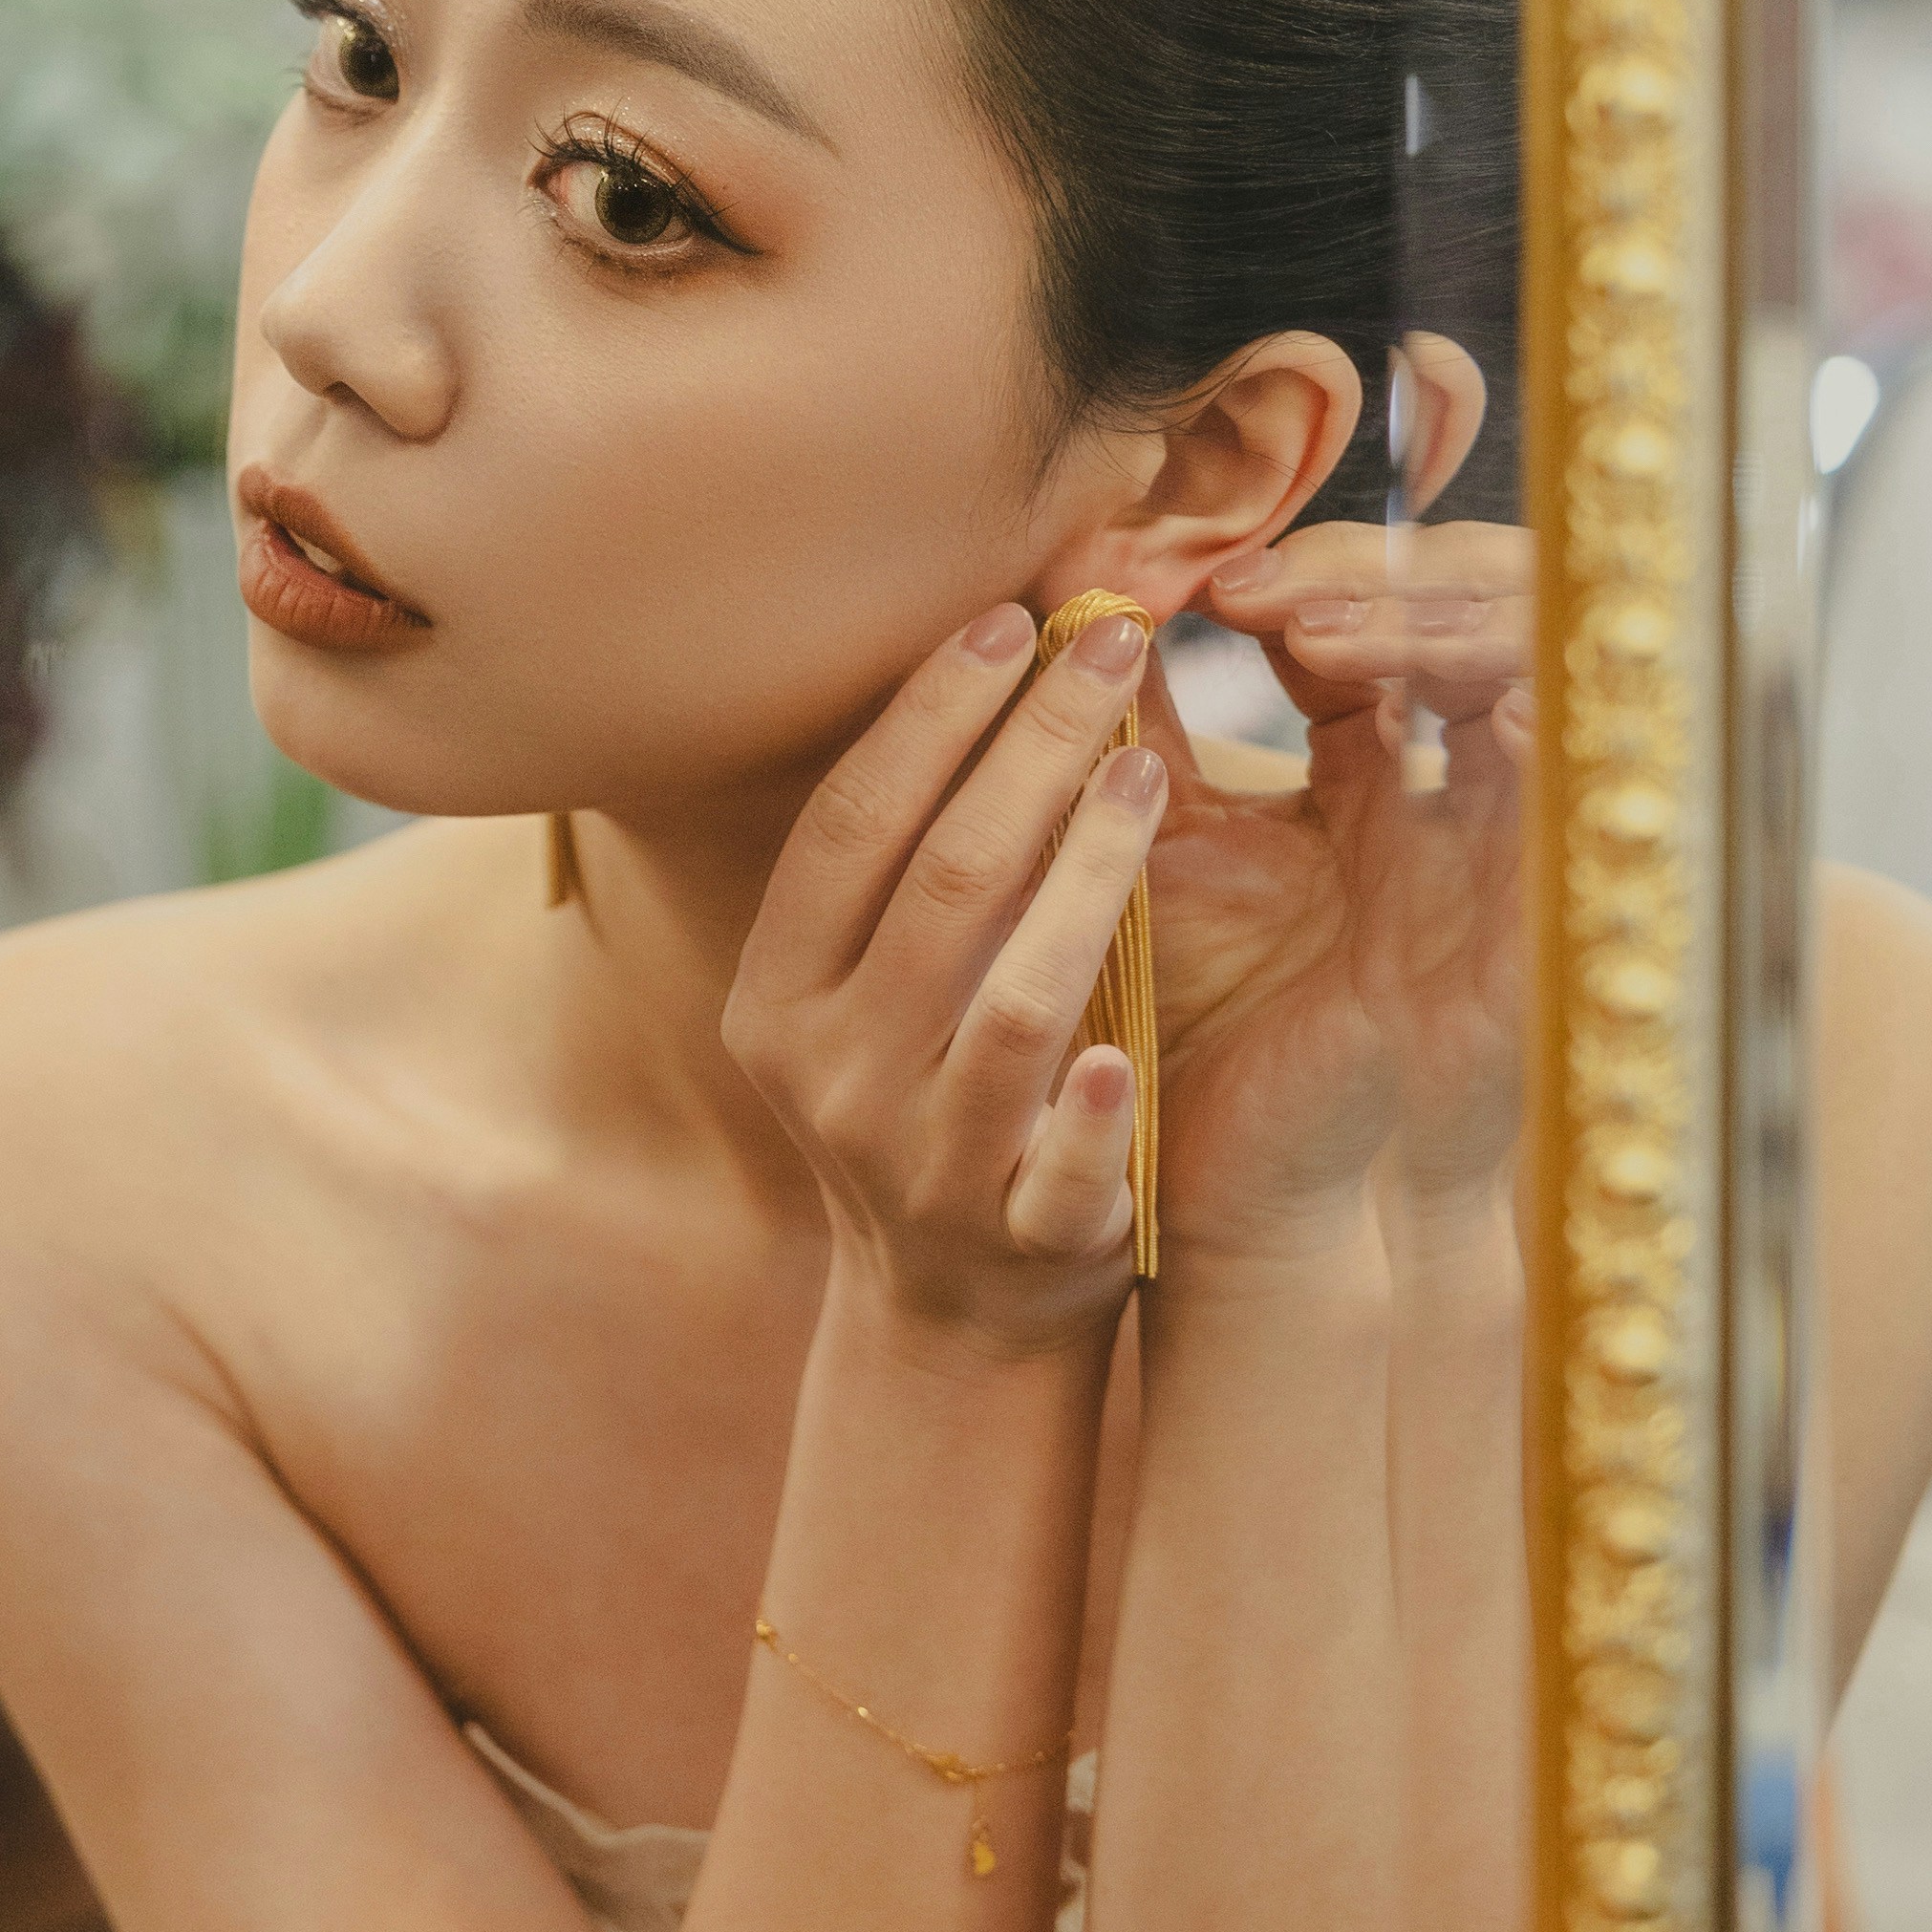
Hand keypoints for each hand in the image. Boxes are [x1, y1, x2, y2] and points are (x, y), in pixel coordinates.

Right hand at [724, 600, 1167, 1353]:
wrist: (953, 1313)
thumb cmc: (929, 1093)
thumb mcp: (872, 990)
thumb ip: (910, 863)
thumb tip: (989, 650)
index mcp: (780, 997)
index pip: (850, 827)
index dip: (929, 716)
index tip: (1011, 618)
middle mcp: (833, 1075)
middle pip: (941, 887)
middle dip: (1032, 748)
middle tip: (1114, 643)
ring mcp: (924, 1163)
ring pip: (1012, 1007)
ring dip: (1085, 879)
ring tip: (1151, 772)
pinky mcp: (1020, 1237)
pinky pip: (1054, 1170)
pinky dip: (1088, 1116)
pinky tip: (1129, 1056)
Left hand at [1147, 522, 1533, 1255]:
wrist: (1263, 1184)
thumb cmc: (1210, 1023)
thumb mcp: (1156, 847)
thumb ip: (1124, 722)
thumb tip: (1065, 577)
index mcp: (1379, 764)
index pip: (1385, 602)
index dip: (1308, 565)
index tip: (1199, 579)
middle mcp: (1465, 780)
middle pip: (1482, 591)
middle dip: (1373, 566)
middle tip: (1251, 588)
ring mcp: (1523, 828)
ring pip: (1540, 643)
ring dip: (1423, 614)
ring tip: (1304, 624)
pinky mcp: (1559, 893)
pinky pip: (1578, 750)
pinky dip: (1505, 689)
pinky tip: (1398, 681)